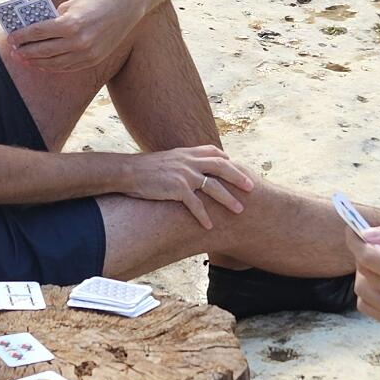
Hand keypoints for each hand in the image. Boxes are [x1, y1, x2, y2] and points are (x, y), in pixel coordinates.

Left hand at [8, 0, 145, 74]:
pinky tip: (42, 63)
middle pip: (43, 50)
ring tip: (25, 59)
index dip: (22, 36)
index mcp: (70, 24)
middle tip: (14, 51)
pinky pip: (67, 67)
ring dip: (37, 62)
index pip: (38, 32)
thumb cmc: (98, 0)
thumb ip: (54, 18)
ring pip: (54, 63)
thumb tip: (35, 29)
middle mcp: (78, 42)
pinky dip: (52, 66)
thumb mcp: (72, 3)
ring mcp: (87, 54)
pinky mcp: (93, 60)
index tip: (11, 38)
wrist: (128, 6)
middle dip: (26, 51)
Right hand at [118, 146, 253, 228]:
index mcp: (187, 153)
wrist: (127, 172)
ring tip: (240, 210)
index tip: (236, 167)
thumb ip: (180, 161)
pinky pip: (196, 205)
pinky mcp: (177, 189)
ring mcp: (184, 174)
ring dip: (228, 199)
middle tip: (251, 187)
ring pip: (214, 187)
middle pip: (222, 167)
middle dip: (238, 177)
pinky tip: (209, 226)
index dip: (227, 160)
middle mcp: (189, 161)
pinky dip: (203, 216)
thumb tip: (186, 168)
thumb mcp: (166, 159)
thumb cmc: (143, 169)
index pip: (214, 152)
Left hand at [351, 222, 379, 330]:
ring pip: (361, 292)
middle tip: (374, 245)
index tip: (351, 229)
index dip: (355, 241)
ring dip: (364, 273)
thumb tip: (367, 233)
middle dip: (362, 255)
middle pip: (363, 274)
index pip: (369, 258)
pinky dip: (368, 291)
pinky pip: (368, 306)